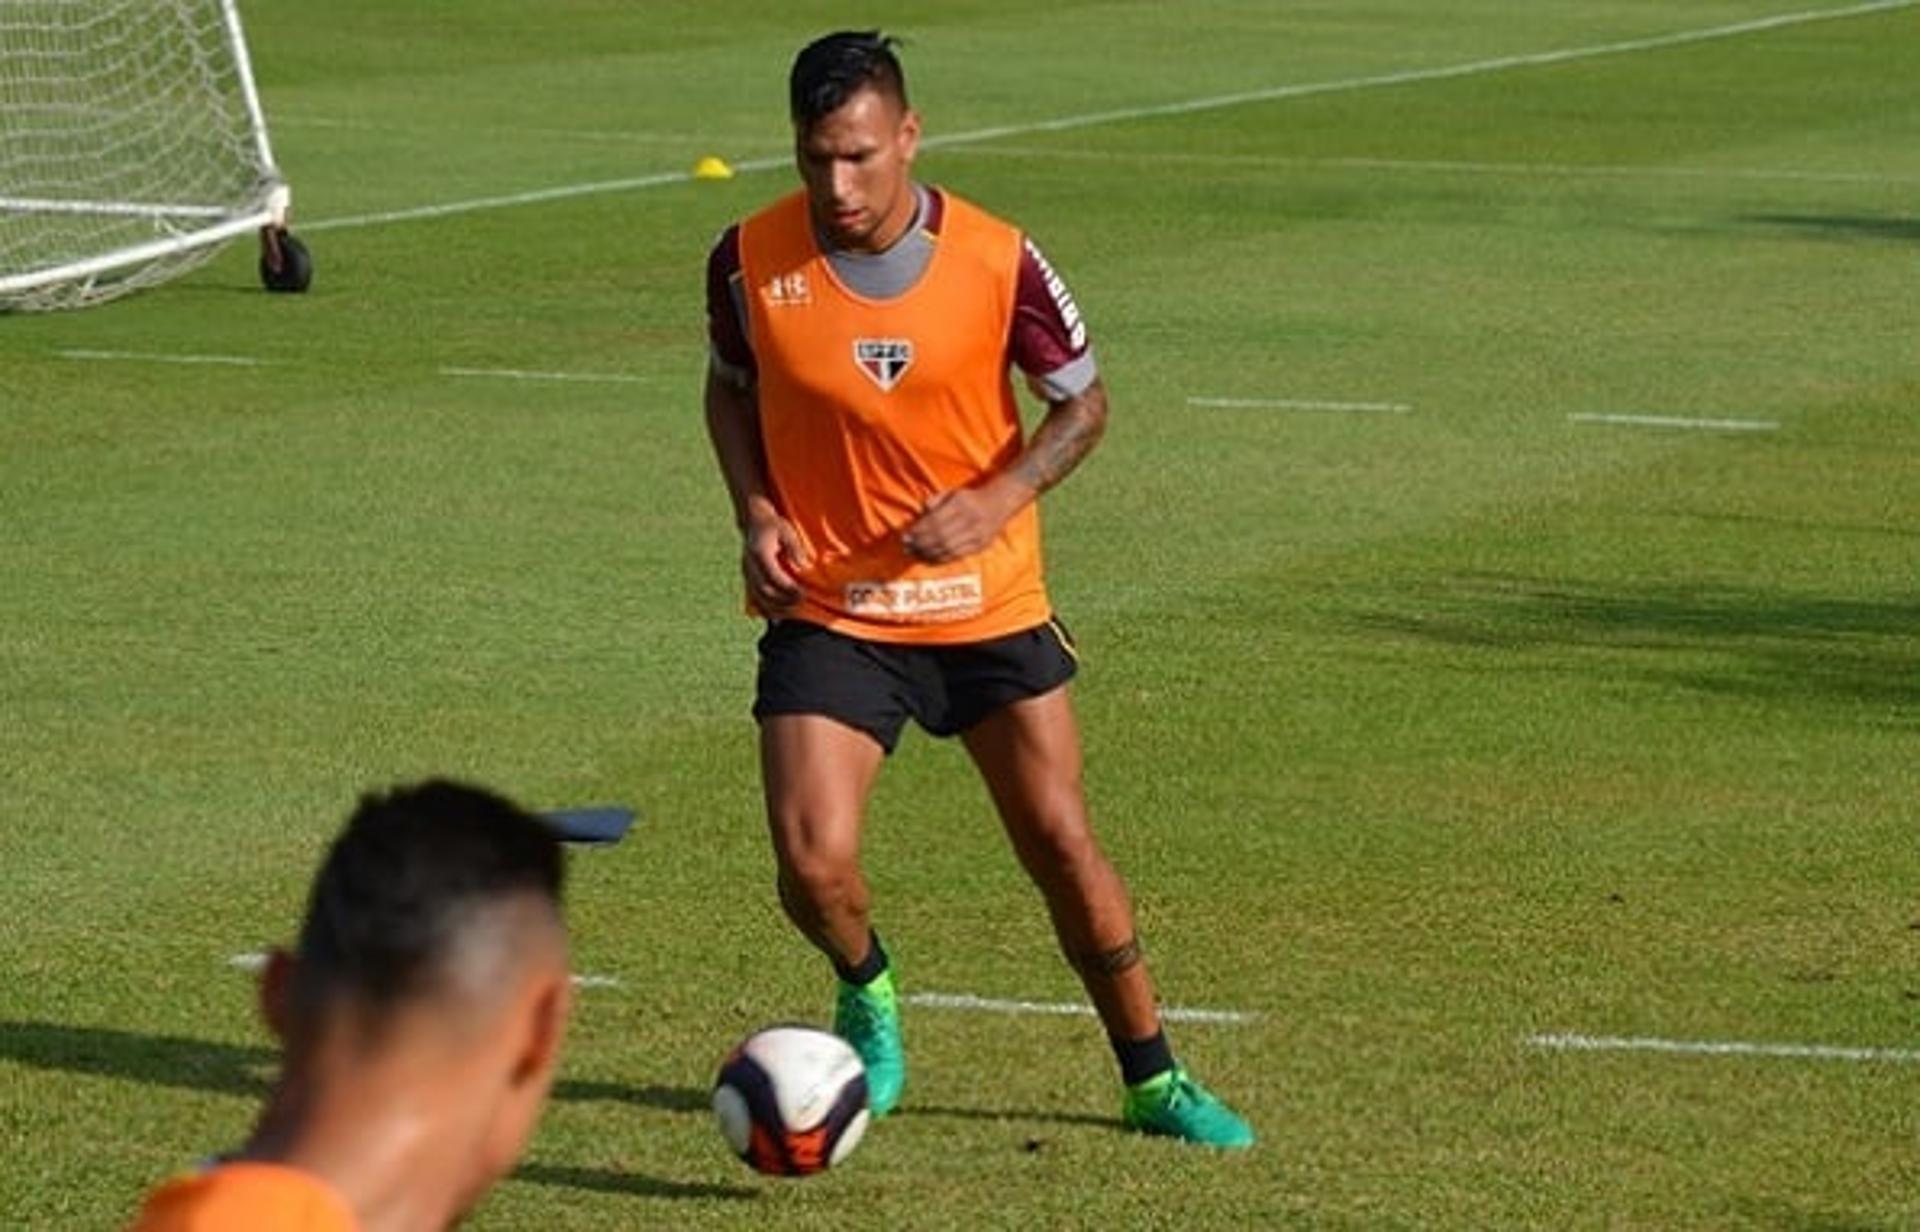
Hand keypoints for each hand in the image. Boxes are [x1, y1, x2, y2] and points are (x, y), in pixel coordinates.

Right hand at [742, 514, 809, 615]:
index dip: (788, 588)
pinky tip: (776, 616)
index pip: (774, 577)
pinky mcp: (747, 577)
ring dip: (775, 607)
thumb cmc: (773, 525)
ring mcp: (746, 572)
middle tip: (800, 602)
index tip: (803, 593)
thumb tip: (804, 565)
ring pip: (758, 597)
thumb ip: (794, 548)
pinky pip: (753, 597)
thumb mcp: (786, 530)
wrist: (753, 521)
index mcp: (760, 554)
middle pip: (765, 590)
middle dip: (783, 600)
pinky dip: (765, 608)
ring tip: (792, 611)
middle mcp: (750, 565)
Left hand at [901, 483, 1020, 562]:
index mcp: (961, 504)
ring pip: (948, 548)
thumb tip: (921, 512)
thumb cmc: (970, 498)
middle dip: (921, 544)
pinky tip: (929, 558)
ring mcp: (977, 535)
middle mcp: (970, 520)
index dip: (919, 531)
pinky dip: (941, 559)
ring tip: (914, 554)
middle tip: (907, 547)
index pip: (936, 521)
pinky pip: (957, 555)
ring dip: (928, 553)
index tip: (906, 536)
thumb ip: (936, 500)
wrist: (1000, 503)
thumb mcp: (953, 492)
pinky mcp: (980, 546)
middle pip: (940, 536)